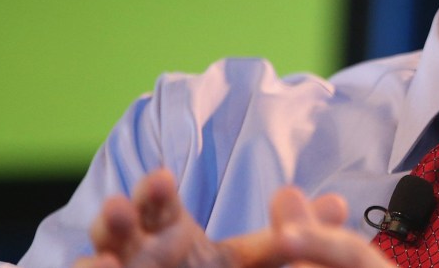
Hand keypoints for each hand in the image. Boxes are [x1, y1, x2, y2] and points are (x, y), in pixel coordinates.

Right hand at [74, 168, 392, 267]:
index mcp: (175, 236)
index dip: (155, 194)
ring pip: (99, 263)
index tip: (160, 178)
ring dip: (99, 256)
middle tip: (118, 208)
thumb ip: (296, 234)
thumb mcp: (266, 257)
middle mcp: (143, 256)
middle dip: (117, 219)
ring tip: (103, 262)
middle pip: (121, 232)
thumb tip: (338, 203)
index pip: (158, 207)